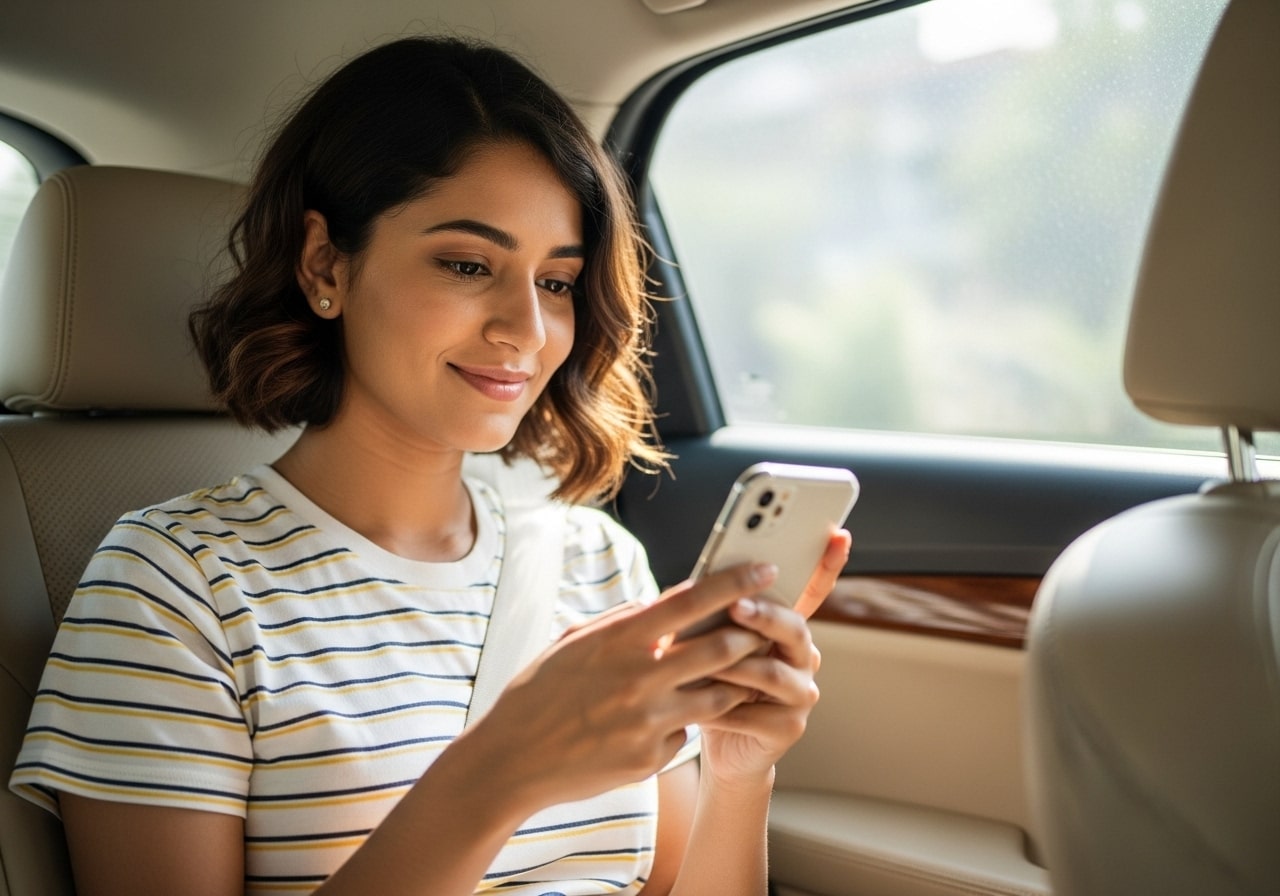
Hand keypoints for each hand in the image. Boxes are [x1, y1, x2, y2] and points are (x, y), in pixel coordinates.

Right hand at [459, 563, 779, 812]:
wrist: (510, 762)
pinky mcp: (651, 758)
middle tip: (763, 629)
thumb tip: (656, 604)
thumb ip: (620, 622)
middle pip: (722, 648)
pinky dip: (682, 724)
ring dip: (731, 683)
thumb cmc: (536, 695)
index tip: (765, 571)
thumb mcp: (572, 642)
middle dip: (751, 636)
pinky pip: (686, 734)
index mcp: (618, 639)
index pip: (692, 601)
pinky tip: (660, 724)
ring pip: (718, 696)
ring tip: (731, 676)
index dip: (735, 582)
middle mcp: (640, 678)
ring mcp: (649, 722)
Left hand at [697, 530, 850, 785]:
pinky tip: (697, 705)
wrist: (720, 743)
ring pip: (774, 672)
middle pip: (794, 628)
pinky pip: (757, 712)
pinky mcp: (790, 727)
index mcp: (785, 628)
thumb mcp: (709, 641)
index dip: (827, 563)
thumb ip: (715, 614)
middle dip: (765, 615)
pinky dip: (723, 707)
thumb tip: (700, 584)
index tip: (838, 533)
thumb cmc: (711, 682)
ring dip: (735, 666)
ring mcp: (802, 692)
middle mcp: (802, 656)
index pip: (811, 590)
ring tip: (700, 662)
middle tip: (737, 606)